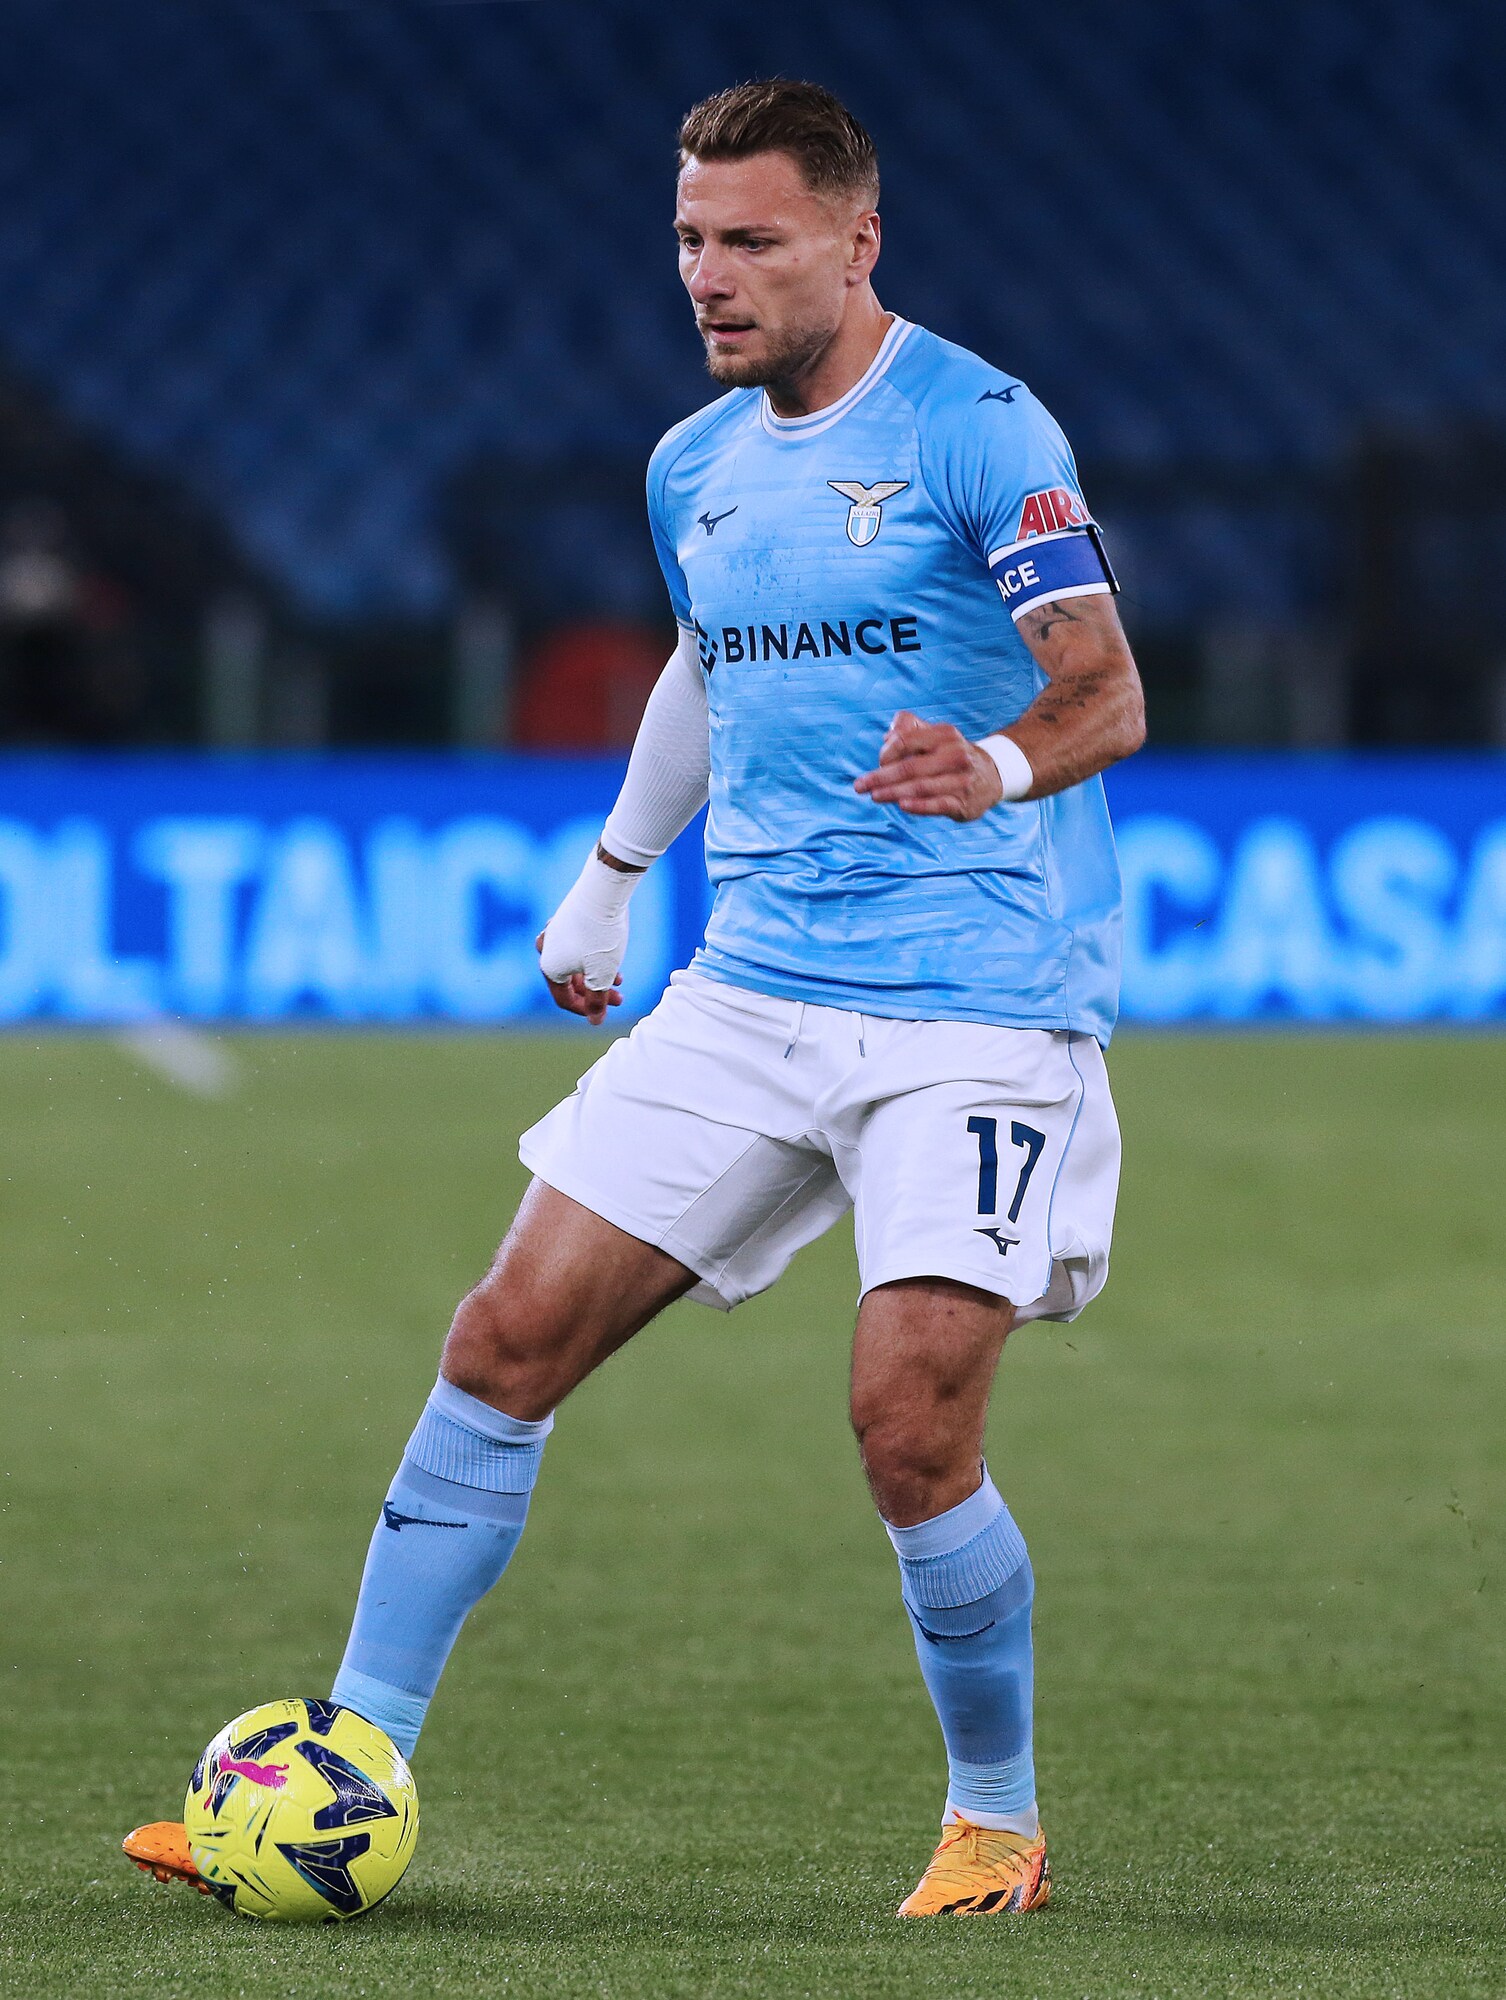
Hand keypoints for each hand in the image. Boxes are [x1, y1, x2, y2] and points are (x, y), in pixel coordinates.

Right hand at [536, 849, 637, 1025]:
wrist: (603, 891)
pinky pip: (577, 946)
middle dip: (596, 992)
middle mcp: (546, 950)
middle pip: (570, 982)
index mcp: (549, 968)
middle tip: (620, 998)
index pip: (564, 1000)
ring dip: (597, 975)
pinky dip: (593, 956)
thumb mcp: (603, 976)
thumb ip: (597, 1002)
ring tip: (619, 978)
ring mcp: (555, 932)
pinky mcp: (567, 918)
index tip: (605, 1014)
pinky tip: (612, 956)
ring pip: (576, 963)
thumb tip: (594, 1022)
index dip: (587, 1011)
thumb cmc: (601, 937)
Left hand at [853, 711, 1005, 820]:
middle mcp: (955, 755)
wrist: (993, 776)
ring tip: (874, 795)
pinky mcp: (964, 803)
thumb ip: (909, 729)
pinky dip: (919, 806)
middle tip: (860, 786)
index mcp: (945, 735)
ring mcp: (961, 780)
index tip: (878, 763)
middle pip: (910, 767)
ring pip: (921, 787)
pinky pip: (938, 805)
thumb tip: (887, 737)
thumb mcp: (936, 735)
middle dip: (881, 777)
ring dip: (893, 792)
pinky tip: (902, 805)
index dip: (887, 753)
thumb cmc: (951, 755)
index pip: (906, 741)